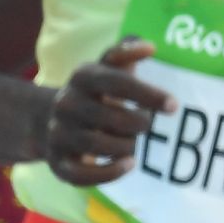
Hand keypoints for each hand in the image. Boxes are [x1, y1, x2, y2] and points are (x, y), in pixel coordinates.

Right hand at [41, 37, 177, 185]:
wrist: (49, 118)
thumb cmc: (95, 91)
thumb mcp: (107, 67)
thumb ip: (126, 52)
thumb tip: (150, 47)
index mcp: (82, 76)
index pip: (116, 82)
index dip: (147, 94)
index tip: (174, 106)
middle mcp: (66, 103)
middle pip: (109, 117)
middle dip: (138, 124)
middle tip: (150, 125)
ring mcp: (58, 133)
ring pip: (96, 145)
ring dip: (126, 147)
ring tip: (138, 144)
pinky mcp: (56, 162)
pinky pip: (81, 175)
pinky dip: (108, 173)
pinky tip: (129, 165)